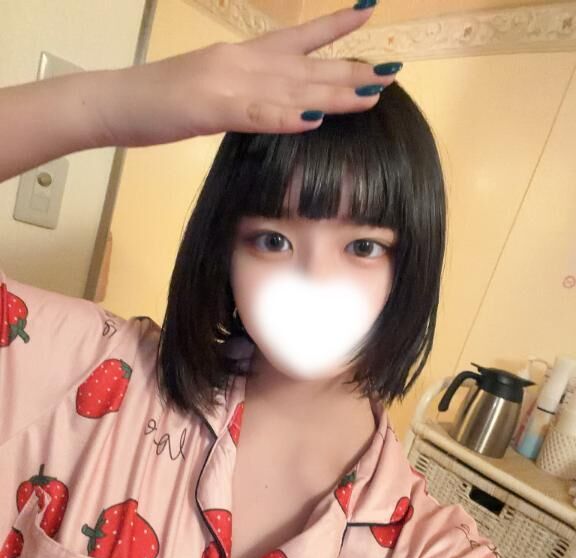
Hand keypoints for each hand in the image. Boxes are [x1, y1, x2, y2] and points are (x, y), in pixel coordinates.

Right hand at [92, 5, 398, 147]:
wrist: (117, 102)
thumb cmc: (161, 101)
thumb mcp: (212, 96)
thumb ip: (246, 98)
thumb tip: (279, 106)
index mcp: (244, 59)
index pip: (298, 40)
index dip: (335, 27)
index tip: (369, 13)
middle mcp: (244, 63)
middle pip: (308, 68)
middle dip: (352, 70)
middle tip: (393, 70)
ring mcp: (229, 84)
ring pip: (292, 87)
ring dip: (334, 92)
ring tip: (373, 92)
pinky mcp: (212, 108)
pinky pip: (256, 113)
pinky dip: (286, 116)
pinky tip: (314, 118)